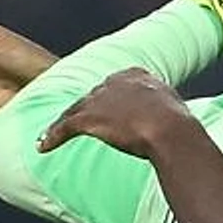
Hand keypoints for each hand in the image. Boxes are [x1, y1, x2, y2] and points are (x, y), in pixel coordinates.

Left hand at [37, 67, 197, 158]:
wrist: (170, 131)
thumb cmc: (179, 127)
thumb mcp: (175, 110)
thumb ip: (166, 111)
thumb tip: (176, 125)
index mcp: (136, 76)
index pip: (114, 85)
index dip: (107, 98)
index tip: (104, 106)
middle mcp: (114, 82)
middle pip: (91, 96)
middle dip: (82, 109)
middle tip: (74, 121)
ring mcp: (99, 98)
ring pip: (74, 110)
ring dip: (61, 123)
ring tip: (50, 135)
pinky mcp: (88, 117)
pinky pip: (65, 126)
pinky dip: (52, 136)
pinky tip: (43, 146)